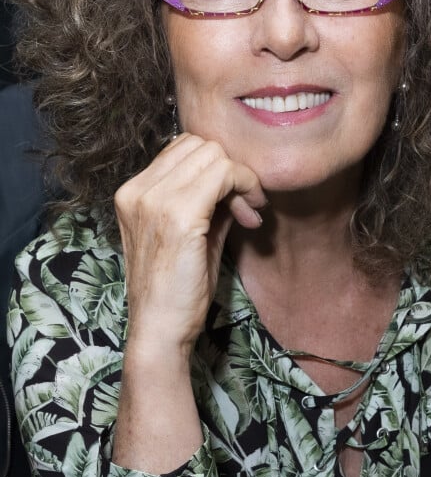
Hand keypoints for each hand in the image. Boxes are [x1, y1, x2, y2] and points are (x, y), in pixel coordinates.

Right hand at [114, 133, 265, 353]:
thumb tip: (235, 178)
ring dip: (240, 178)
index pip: (183, 147)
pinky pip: (223, 175)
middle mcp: (138, 190)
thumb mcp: (189, 233)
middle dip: (231, 170)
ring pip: (214, 155)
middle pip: (201, 146)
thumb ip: (205, 200)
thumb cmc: (175, 289)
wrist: (159, 330)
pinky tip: (250, 216)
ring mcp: (155, 201)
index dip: (216, 167)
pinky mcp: (178, 216)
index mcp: (133, 192)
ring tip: (247, 213)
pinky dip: (245, 188)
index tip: (234, 199)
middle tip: (245, 206)